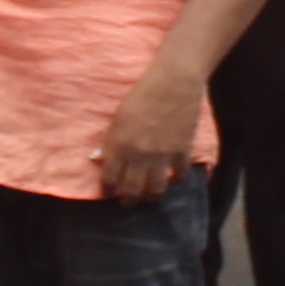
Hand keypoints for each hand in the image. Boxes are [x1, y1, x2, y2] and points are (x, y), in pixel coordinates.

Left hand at [93, 62, 206, 205]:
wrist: (173, 83)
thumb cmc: (141, 95)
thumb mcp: (119, 117)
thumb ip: (111, 141)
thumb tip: (102, 159)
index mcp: (121, 146)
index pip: (111, 178)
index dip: (108, 189)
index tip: (109, 193)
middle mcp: (140, 156)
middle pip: (133, 190)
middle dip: (128, 201)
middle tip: (128, 203)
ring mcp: (163, 156)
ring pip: (156, 190)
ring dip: (152, 195)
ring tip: (150, 195)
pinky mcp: (182, 152)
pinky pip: (179, 175)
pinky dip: (176, 179)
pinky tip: (174, 178)